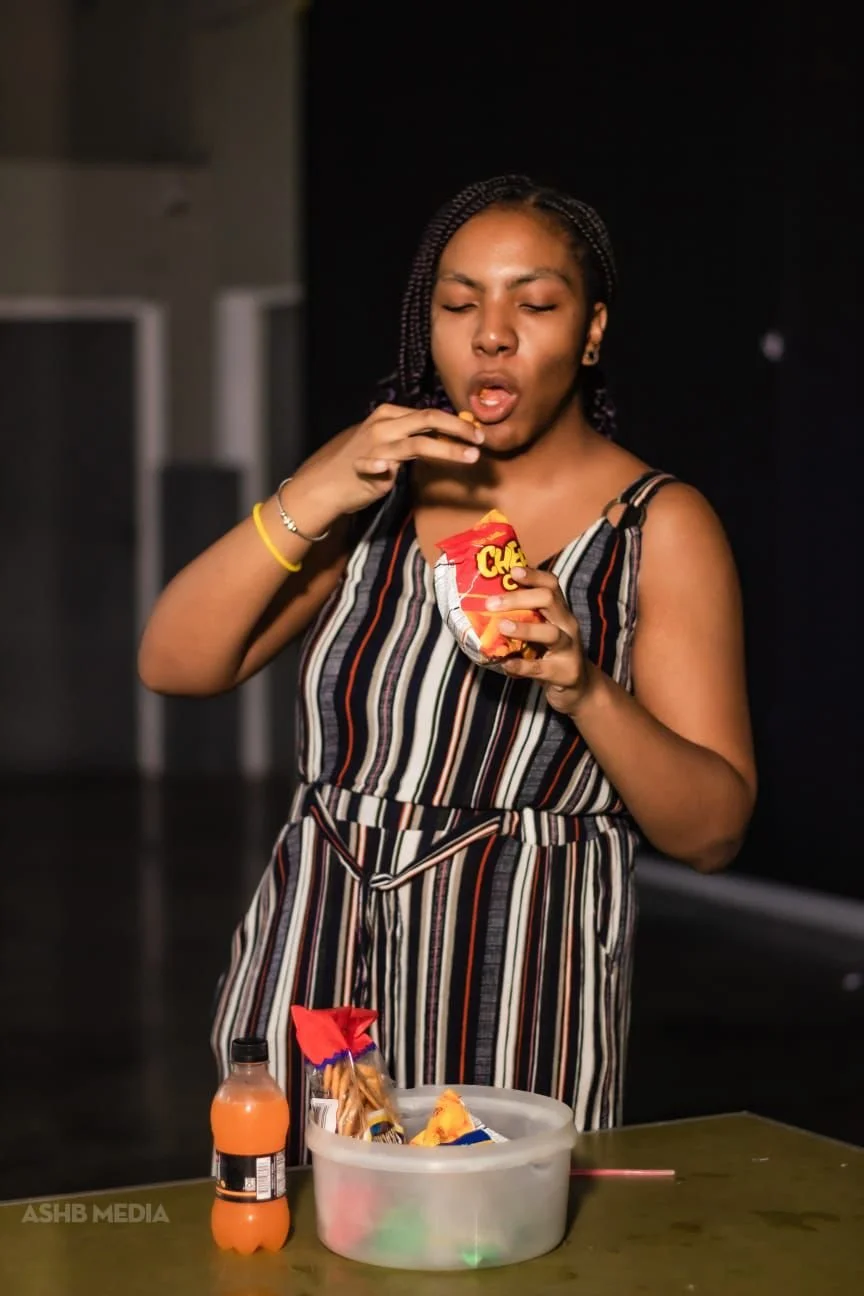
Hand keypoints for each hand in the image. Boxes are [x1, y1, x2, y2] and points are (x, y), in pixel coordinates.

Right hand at [295, 404, 483, 515]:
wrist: (323, 484)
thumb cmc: (359, 463)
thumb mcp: (387, 443)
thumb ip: (413, 438)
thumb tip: (447, 438)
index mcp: (390, 415)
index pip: (429, 415)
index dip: (457, 423)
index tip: (477, 434)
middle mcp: (384, 425)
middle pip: (429, 420)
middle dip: (459, 429)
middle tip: (482, 439)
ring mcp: (374, 446)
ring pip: (417, 444)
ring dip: (447, 450)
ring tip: (470, 457)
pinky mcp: (364, 468)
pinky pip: (374, 465)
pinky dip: (381, 467)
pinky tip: (388, 471)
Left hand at [486, 566, 592, 714]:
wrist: (579, 687)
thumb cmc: (550, 653)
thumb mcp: (541, 630)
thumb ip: (522, 618)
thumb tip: (484, 606)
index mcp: (559, 611)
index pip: (551, 584)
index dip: (533, 575)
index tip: (512, 571)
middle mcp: (567, 624)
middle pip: (548, 600)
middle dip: (519, 598)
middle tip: (491, 604)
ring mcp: (569, 648)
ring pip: (551, 633)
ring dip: (525, 629)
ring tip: (501, 627)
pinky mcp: (564, 672)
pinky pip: (541, 668)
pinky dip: (522, 666)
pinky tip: (506, 664)